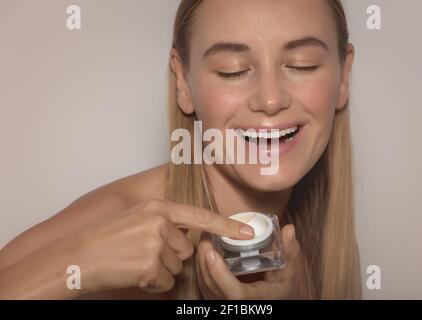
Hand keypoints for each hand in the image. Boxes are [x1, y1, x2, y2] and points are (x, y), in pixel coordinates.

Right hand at [70, 199, 254, 293]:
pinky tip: (134, 273)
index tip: (249, 232)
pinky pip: (165, 282)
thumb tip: (187, 237)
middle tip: (144, 253)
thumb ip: (164, 221)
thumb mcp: (137, 217)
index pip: (200, 216)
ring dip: (160, 270)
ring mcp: (155, 244)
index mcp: (158, 207)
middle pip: (186, 249)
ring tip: (136, 262)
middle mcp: (160, 222)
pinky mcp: (150, 267)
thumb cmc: (106, 238)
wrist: (78, 256)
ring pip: (176, 267)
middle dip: (171, 256)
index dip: (227, 225)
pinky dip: (152, 283)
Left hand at [196, 224, 312, 298]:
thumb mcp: (289, 271)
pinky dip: (201, 267)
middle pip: (212, 287)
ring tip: (204, 237)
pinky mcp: (216, 299)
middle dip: (204, 260)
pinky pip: (203, 285)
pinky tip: (204, 249)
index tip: (212, 252)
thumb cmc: (281, 287)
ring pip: (205, 286)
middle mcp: (237, 306)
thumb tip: (289, 229)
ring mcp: (224, 304)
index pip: (235, 294)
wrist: (272, 298)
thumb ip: (290, 251)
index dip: (220, 275)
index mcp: (257, 299)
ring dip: (200, 261)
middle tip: (206, 234)